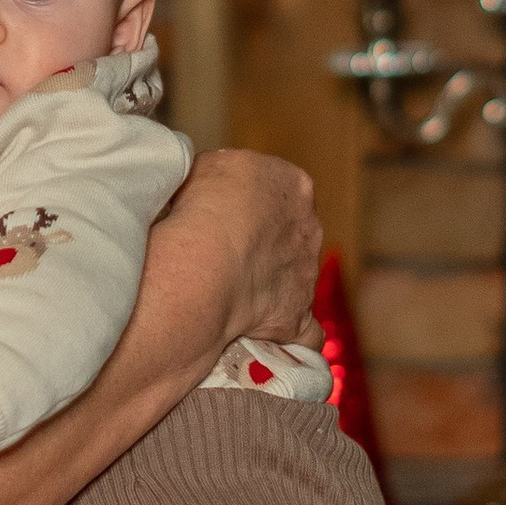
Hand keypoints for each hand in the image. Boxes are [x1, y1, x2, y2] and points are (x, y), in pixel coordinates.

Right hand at [172, 148, 322, 349]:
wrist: (202, 264)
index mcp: (292, 185)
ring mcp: (306, 275)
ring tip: (224, 293)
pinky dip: (290, 335)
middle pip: (289, 234)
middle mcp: (309, 227)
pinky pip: (305, 332)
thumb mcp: (204, 166)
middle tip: (221, 254)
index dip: (249, 204)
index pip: (278, 190)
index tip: (223, 214)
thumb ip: (222, 175)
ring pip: (293, 279)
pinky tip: (268, 338)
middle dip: (262, 244)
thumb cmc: (197, 209)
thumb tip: (213, 186)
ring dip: (267, 285)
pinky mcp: (296, 317)